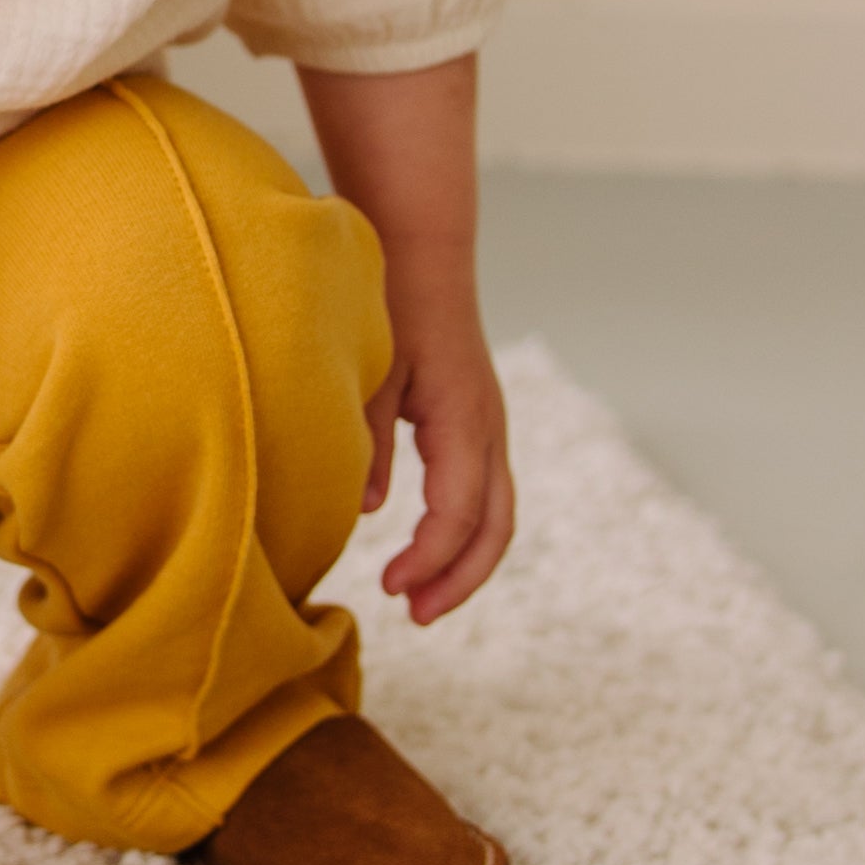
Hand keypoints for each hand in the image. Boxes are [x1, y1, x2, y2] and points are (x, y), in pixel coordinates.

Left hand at [362, 289, 515, 625]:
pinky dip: (463, 531)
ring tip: (420, 599)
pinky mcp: (477, 422)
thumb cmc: (390, 304)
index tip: (390, 588)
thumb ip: (366, 439)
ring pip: (498, 513)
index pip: (457, 512)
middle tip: (415, 615)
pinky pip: (485, 491)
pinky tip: (425, 550)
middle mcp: (488, 427)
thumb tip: (368, 511)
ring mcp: (489, 425)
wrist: (423, 250)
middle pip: (495, 525)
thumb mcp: (370, 370)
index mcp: (463, 418)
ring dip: (465, 562)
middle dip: (459, 579)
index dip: (429, 559)